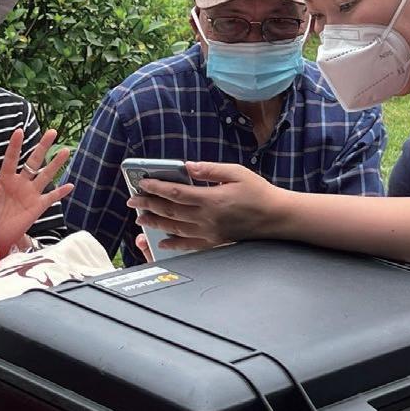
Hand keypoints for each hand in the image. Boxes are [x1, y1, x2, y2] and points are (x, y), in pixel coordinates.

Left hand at [0, 128, 73, 255]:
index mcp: (5, 178)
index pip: (11, 159)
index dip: (15, 145)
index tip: (19, 131)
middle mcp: (21, 182)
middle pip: (34, 161)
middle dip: (43, 146)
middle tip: (52, 132)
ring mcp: (31, 193)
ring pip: (46, 175)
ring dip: (56, 163)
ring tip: (66, 150)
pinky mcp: (38, 206)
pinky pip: (52, 197)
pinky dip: (61, 192)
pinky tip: (70, 185)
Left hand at [127, 162, 277, 251]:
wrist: (277, 218)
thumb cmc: (259, 192)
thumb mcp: (236, 172)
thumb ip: (209, 169)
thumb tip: (188, 165)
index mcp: (211, 199)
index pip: (176, 192)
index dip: (156, 187)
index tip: (142, 182)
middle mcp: (207, 218)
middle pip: (170, 212)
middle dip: (148, 205)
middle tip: (132, 200)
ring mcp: (210, 232)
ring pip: (175, 228)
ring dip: (155, 223)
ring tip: (140, 218)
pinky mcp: (215, 241)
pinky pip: (189, 245)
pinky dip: (173, 244)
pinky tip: (162, 241)